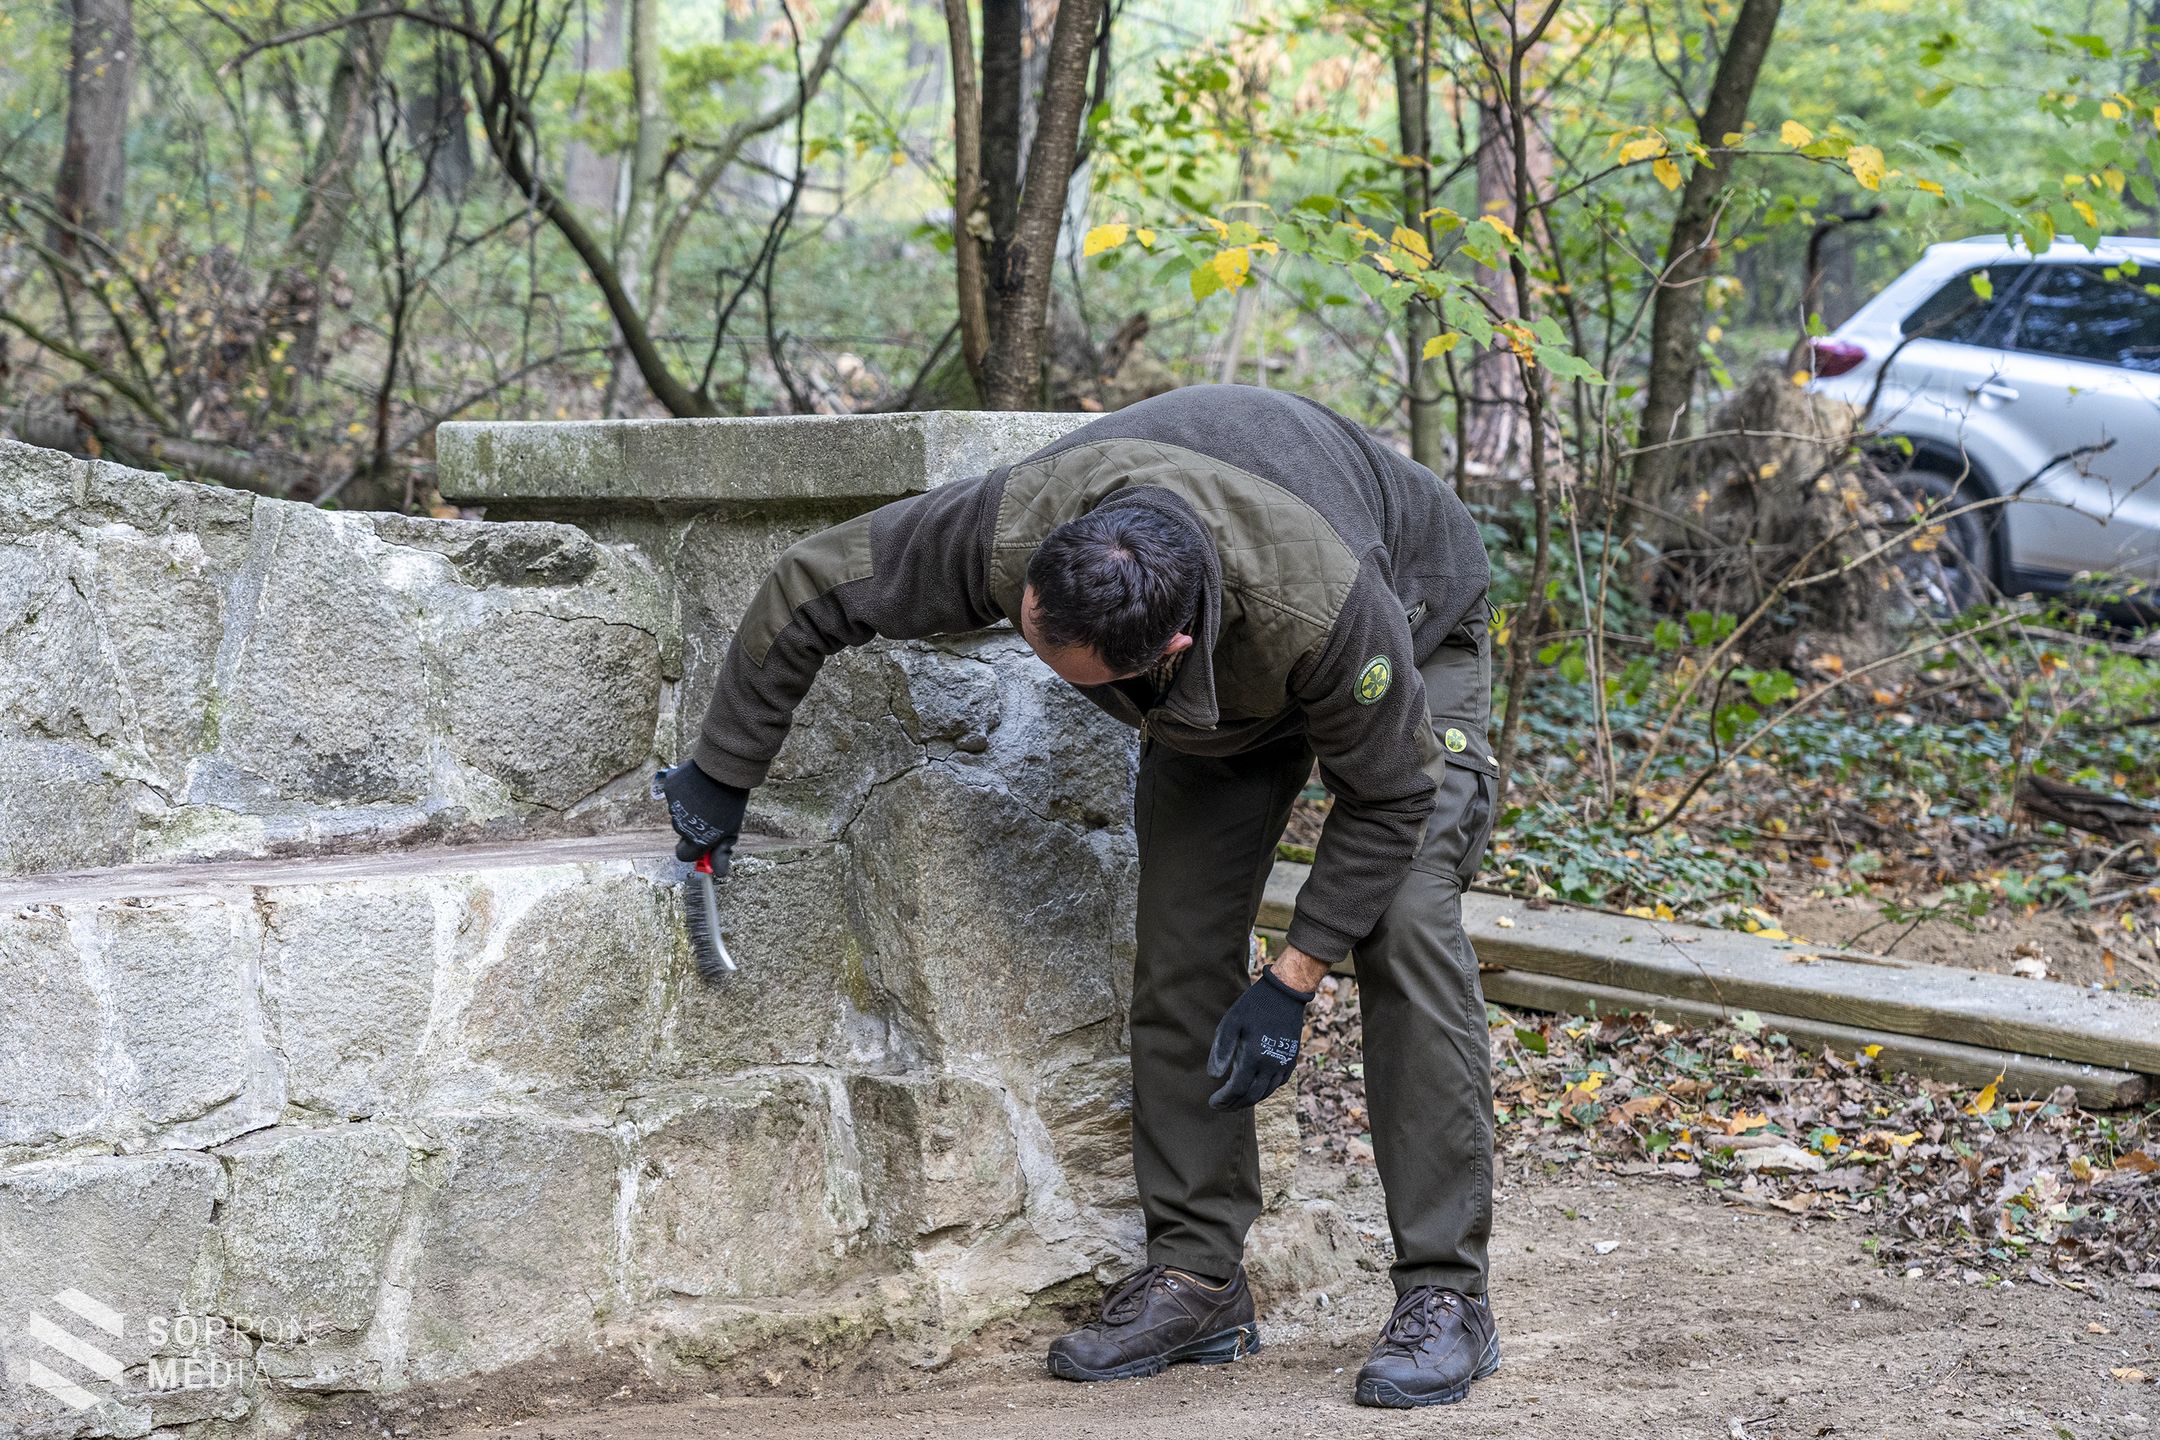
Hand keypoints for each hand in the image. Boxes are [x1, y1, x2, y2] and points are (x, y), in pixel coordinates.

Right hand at [652, 761, 749, 870]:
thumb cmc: (731, 802)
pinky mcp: (669, 788)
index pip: (684, 855)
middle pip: (682, 832)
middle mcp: (681, 826)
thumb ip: (721, 853)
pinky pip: (674, 794)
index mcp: (696, 839)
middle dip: (694, 825)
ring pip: (678, 812)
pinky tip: (697, 783)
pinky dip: (682, 790)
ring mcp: (673, 806)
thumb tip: (719, 873)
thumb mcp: (731, 830)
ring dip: (688, 806)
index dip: (692, 850)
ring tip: (707, 795)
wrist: (727, 768)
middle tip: (712, 811)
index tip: (700, 842)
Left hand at [1205, 965, 1315, 1110]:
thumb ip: (1222, 1050)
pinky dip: (1264, 1091)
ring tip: (1234, 1102)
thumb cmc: (1253, 1006)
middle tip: (1221, 1107)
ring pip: (1265, 1093)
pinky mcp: (1291, 1060)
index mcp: (1254, 1056)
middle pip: (1251, 1096)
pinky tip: (1254, 1089)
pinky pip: (1277, 1084)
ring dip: (1249, 1101)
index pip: (1237, 1089)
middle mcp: (1271, 1065)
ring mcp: (1284, 1064)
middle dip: (1234, 1105)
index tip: (1212, 1103)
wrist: (1284, 993)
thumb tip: (1213, 1077)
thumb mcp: (1231, 1023)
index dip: (1224, 1099)